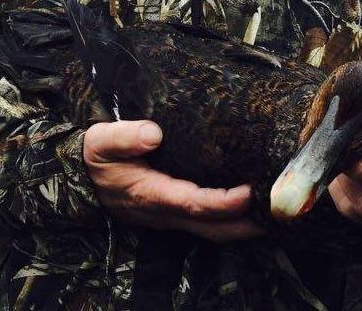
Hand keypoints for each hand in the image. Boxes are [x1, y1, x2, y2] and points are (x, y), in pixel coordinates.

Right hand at [83, 120, 264, 241]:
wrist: (81, 181)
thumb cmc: (96, 159)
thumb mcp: (100, 142)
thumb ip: (124, 137)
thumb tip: (154, 132)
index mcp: (150, 194)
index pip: (194, 203)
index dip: (223, 202)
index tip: (249, 192)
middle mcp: (165, 211)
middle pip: (213, 227)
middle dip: (248, 223)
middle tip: (280, 210)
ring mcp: (171, 216)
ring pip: (213, 229)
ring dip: (245, 225)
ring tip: (275, 212)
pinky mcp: (174, 212)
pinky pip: (208, 222)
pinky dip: (232, 219)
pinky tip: (251, 207)